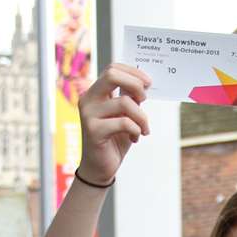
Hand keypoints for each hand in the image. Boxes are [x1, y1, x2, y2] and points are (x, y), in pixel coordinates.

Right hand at [77, 63, 151, 185]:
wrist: (100, 167)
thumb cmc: (114, 139)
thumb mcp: (125, 114)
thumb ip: (130, 97)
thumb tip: (144, 82)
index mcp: (95, 92)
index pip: (112, 69)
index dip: (133, 72)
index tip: (148, 83)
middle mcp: (88, 99)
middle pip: (112, 75)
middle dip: (136, 85)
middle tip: (144, 100)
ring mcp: (88, 114)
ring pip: (125, 102)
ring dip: (142, 117)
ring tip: (144, 129)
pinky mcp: (93, 130)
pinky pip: (124, 123)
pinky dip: (136, 130)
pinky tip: (135, 138)